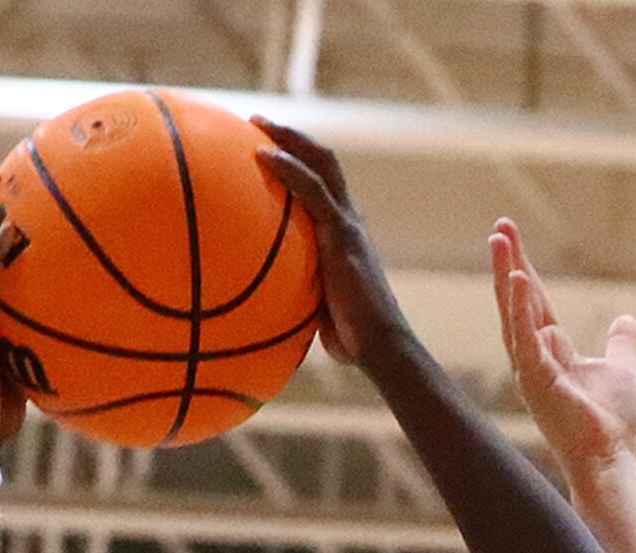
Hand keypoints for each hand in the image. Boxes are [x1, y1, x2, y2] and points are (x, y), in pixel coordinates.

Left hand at [255, 121, 403, 366]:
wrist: (379, 346)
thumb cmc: (350, 339)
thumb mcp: (318, 308)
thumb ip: (299, 294)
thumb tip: (262, 305)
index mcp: (345, 234)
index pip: (325, 186)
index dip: (300, 161)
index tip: (268, 148)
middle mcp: (350, 220)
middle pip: (324, 162)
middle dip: (293, 136)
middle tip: (257, 123)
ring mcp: (348, 224)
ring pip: (321, 164)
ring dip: (289, 138)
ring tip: (256, 123)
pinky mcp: (342, 234)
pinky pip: (312, 190)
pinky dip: (288, 168)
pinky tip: (262, 156)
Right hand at [491, 220, 635, 481]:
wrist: (609, 458)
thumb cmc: (611, 424)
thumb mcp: (620, 369)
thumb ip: (620, 342)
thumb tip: (626, 319)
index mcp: (549, 352)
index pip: (533, 302)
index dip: (524, 270)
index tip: (511, 237)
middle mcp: (533, 358)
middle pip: (516, 301)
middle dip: (507, 263)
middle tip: (500, 226)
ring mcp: (530, 370)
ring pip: (513, 314)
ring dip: (506, 277)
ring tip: (501, 241)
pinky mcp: (536, 381)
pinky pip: (525, 338)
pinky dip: (520, 309)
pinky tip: (518, 280)